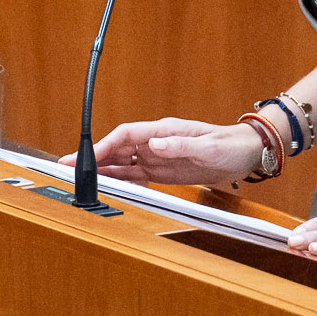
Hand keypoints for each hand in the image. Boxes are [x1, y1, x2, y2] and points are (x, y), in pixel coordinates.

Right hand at [65, 117, 262, 186]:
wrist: (247, 153)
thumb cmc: (231, 145)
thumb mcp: (209, 147)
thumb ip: (181, 145)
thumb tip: (154, 144)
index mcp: (164, 131)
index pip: (126, 135)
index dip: (105, 144)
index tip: (88, 155)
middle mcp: (157, 142)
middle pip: (118, 148)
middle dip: (93, 156)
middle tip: (69, 167)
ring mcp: (159, 156)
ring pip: (123, 162)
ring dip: (103, 169)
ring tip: (81, 177)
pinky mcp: (165, 170)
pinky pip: (137, 175)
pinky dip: (120, 179)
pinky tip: (107, 184)